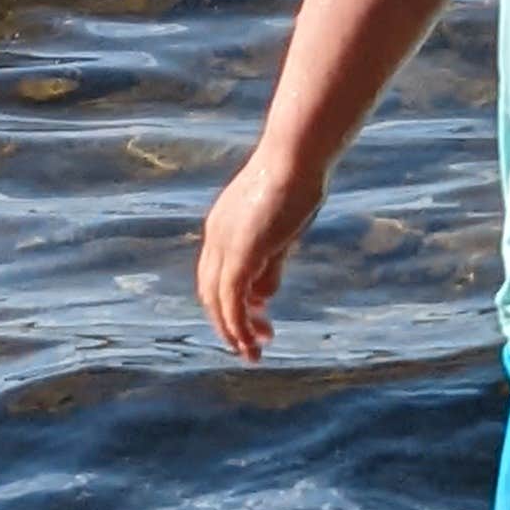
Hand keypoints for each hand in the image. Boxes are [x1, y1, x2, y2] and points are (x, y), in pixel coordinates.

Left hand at [197, 149, 321, 361]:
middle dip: (230, 322)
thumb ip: (271, 262)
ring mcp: (225, 244)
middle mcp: (216, 237)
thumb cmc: (298, 179)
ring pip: (217, 301)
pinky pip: (232, 300)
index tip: (260, 316)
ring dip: (234, 331)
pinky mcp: (241, 252)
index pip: (217, 274)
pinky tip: (253, 341)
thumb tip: (263, 296)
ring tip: (254, 353)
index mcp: (223, 226)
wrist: (297, 155)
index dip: (233, 301)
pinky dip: (239, 325)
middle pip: (210, 292)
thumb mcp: (284, 227)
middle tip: (254, 345)